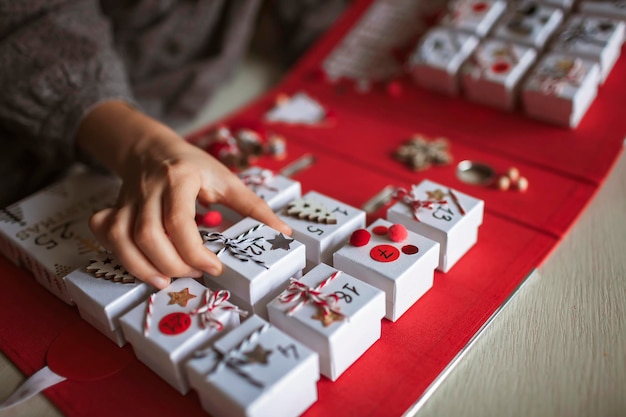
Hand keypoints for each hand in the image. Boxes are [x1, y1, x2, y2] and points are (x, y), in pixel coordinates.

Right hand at [77, 101, 290, 288]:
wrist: (152, 148)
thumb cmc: (194, 167)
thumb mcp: (227, 180)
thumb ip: (254, 207)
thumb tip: (283, 234)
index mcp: (180, 179)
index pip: (179, 221)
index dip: (194, 251)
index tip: (214, 268)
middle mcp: (149, 189)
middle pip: (147, 234)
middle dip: (171, 264)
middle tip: (194, 273)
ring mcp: (127, 200)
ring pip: (121, 238)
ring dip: (142, 267)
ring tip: (166, 281)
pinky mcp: (113, 209)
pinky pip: (105, 233)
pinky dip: (116, 253)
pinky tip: (138, 263)